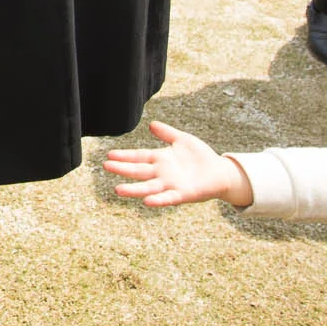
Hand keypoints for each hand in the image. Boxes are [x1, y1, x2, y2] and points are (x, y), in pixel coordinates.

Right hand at [102, 120, 254, 207]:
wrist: (220, 172)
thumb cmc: (201, 156)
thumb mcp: (183, 140)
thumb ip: (167, 133)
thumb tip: (151, 123)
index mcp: (161, 159)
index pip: (139, 157)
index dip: (125, 156)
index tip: (109, 155)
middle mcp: (162, 173)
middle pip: (139, 171)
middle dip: (123, 169)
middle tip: (106, 166)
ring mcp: (171, 184)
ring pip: (149, 187)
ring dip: (134, 189)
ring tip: (118, 190)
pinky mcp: (184, 194)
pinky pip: (169, 198)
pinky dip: (159, 200)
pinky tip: (147, 201)